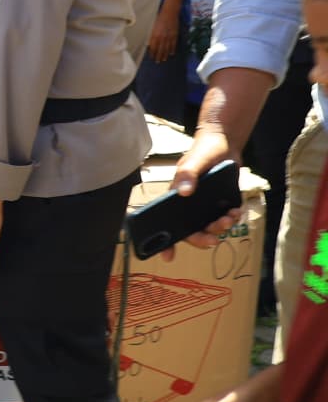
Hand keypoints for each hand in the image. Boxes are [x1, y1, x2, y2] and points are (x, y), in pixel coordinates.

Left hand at [147, 8, 179, 62]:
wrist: (169, 13)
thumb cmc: (159, 19)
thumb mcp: (153, 28)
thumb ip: (152, 36)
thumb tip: (150, 44)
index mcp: (155, 35)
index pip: (153, 47)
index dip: (152, 53)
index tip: (151, 57)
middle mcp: (162, 37)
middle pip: (160, 49)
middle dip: (158, 56)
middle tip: (157, 62)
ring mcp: (169, 37)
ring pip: (167, 48)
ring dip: (165, 54)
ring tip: (163, 59)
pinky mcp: (175, 35)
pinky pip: (173, 44)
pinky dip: (172, 49)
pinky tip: (171, 54)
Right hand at [165, 127, 241, 258]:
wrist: (226, 144)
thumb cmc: (204, 151)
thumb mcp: (194, 161)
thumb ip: (188, 175)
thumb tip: (184, 193)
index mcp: (176, 199)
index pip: (166, 223)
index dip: (165, 241)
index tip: (168, 257)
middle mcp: (189, 206)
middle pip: (191, 231)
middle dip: (202, 238)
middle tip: (214, 239)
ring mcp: (205, 207)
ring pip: (209, 228)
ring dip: (219, 228)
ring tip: (229, 218)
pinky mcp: (221, 204)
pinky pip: (225, 219)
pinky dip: (231, 219)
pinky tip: (235, 211)